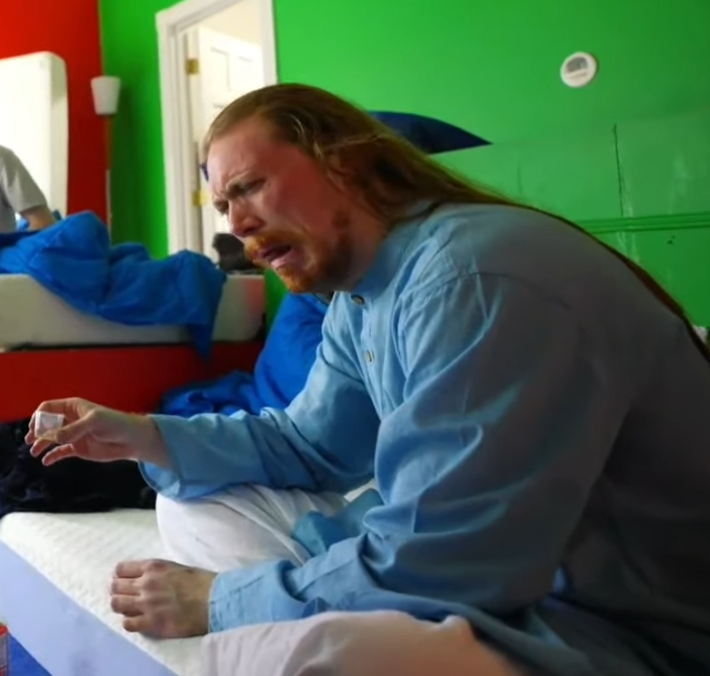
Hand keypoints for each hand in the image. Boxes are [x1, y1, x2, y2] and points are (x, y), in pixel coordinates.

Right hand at [26, 397, 167, 466]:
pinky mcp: (78, 448)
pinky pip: (60, 452)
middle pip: (46, 424)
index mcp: (73, 407)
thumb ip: (73, 429)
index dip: (39, 416)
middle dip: (36, 431)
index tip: (35, 427)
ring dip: (41, 444)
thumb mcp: (94, 422)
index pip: (49, 408)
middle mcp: (70, 420)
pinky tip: (46, 461)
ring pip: (51, 438)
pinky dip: (52, 456)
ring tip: (34, 452)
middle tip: (31, 440)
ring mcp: (73, 434)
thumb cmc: (115, 424)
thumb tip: (52, 437)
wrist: (131, 440)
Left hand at [110, 559, 215, 637]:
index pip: (121, 569)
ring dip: (121, 606)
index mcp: (153, 567)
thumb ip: (157, 573)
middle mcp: (145, 583)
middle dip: (118, 590)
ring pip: (116, 604)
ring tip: (130, 608)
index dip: (120, 575)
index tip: (124, 580)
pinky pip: (127, 624)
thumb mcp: (177, 567)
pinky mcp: (150, 623)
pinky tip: (138, 620)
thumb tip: (146, 579)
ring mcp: (146, 604)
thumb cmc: (200, 581)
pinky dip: (130, 622)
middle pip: (115, 586)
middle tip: (126, 595)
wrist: (214, 600)